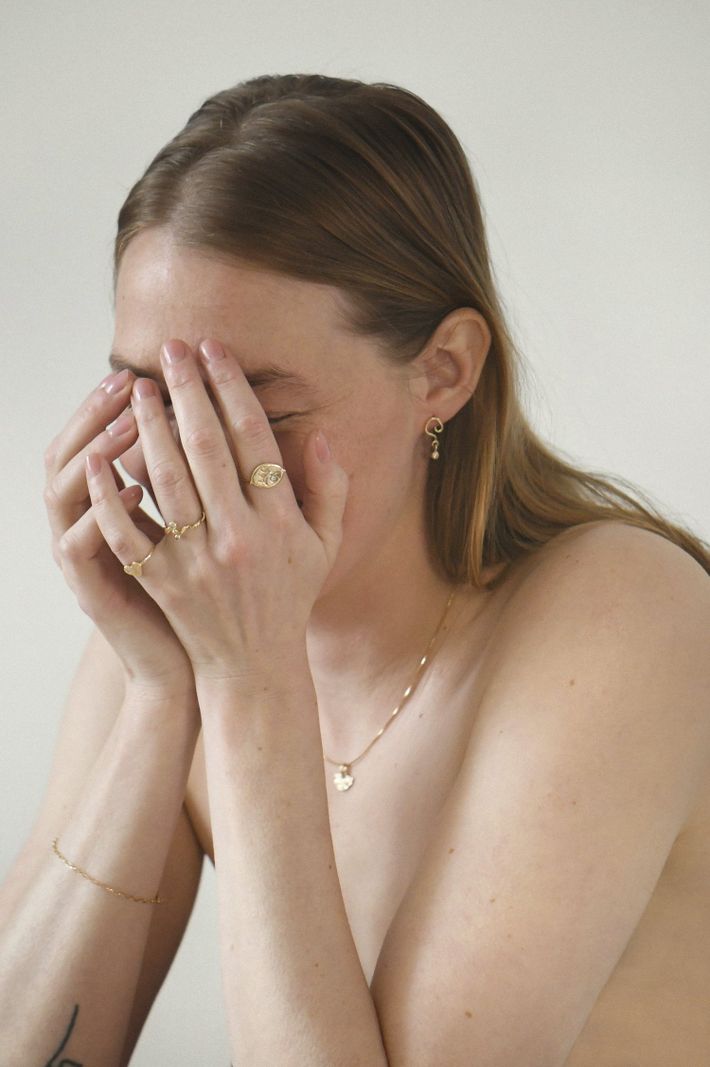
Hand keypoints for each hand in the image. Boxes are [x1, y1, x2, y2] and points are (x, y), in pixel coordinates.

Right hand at [44, 368, 195, 694]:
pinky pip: (79, 544)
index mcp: (112, 508)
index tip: (151, 369)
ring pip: (64, 491)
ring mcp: (85, 557)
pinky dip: (100, 511)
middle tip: (134, 377)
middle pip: (70, 453)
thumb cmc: (208, 593)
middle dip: (100, 411)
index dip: (118, 403)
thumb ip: (198, 480)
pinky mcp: (93, 590)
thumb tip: (218, 421)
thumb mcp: (200, 530)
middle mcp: (87, 525)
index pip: (99, 439)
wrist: (196, 663)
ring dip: (95, 448)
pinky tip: (133, 484)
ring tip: (134, 415)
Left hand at [84, 338, 348, 683]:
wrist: (253, 665)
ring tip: (138, 388)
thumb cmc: (290, 598)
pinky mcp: (161, 580)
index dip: (231, 389)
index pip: (252, 440)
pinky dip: (111, 492)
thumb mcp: (324, 546)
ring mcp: (196, 560)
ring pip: (165, 479)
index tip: (214, 351)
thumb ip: (330, 491)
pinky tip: (99, 456)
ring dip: (149, 427)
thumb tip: (320, 437)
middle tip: (170, 350)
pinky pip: (128, 529)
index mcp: (279, 523)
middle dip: (187, 391)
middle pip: (206, 447)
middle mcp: (238, 537)